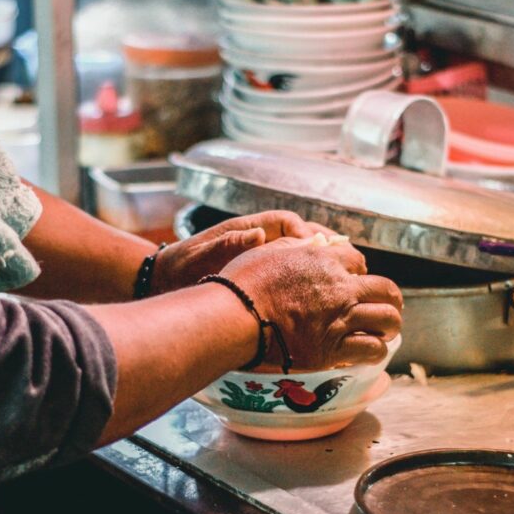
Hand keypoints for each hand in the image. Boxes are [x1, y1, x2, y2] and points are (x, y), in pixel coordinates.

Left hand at [150, 211, 333, 294]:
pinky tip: (329, 291)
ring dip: (326, 259)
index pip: (285, 221)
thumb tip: (256, 235)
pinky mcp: (264, 272)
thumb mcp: (199, 257)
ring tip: (350, 273)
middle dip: (327, 244)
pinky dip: (314, 275)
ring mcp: (262, 254)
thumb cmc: (180, 268)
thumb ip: (225, 246)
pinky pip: (295, 268)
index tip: (319, 250)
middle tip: (349, 261)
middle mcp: (258, 237)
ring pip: (303, 250)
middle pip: (301, 233)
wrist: (164, 280)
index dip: (305, 232)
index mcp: (245, 228)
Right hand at [217, 237, 402, 370]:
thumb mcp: (269, 250)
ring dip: (389, 324)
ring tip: (385, 330)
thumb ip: (296, 247)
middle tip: (386, 305)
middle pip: (385, 289)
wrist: (235, 316)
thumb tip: (311, 245)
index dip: (359, 271)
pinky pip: (372, 349)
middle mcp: (339, 288)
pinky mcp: (333, 349)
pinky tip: (372, 351)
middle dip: (389, 298)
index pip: (357, 261)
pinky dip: (376, 350)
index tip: (354, 281)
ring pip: (387, 319)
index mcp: (324, 260)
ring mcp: (340, 318)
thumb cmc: (243, 283)